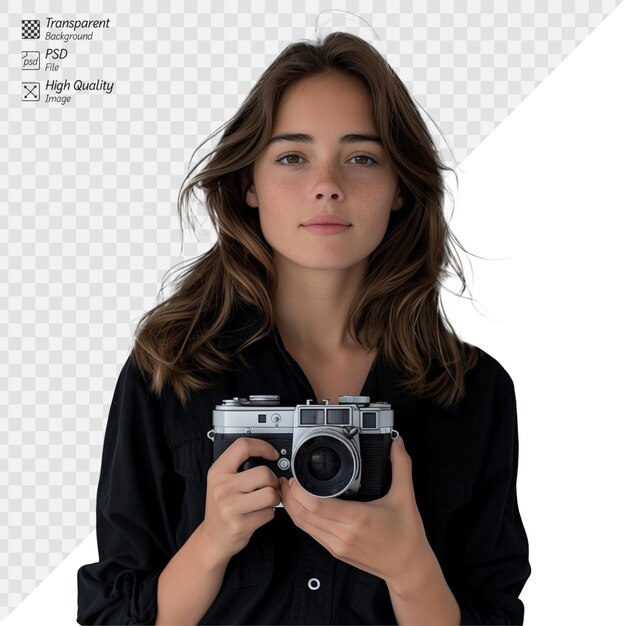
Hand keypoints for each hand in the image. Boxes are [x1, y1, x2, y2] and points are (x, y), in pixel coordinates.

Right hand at [201, 438, 281, 562]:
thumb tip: (270, 457)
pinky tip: (258, 514)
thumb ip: (240, 467)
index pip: (243, 446)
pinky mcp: (240, 525)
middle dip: (273, 480)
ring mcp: (229, 507)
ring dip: (274, 498)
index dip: (263, 447)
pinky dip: (269, 513)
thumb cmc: (222, 506)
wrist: (212, 537)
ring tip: (265, 500)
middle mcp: (221, 487)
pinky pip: (269, 513)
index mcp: (217, 471)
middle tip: (268, 486)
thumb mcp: (222, 481)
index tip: (272, 454)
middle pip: (264, 473)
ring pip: (270, 494)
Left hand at [279, 436, 432, 586]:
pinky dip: (300, 518)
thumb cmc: (407, 536)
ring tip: (288, 489)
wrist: (408, 568)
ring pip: (303, 526)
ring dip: (291, 507)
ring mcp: (337, 545)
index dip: (300, 491)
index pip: (317, 505)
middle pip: (304, 515)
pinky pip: (310, 533)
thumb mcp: (405, 496)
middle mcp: (344, 534)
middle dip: (290, 496)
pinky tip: (299, 506)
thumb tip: (398, 443)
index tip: (295, 476)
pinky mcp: (335, 551)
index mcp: (358, 519)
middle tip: (286, 478)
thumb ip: (401, 466)